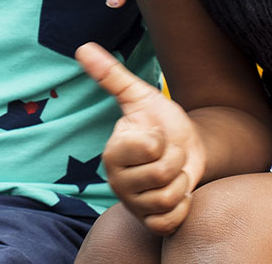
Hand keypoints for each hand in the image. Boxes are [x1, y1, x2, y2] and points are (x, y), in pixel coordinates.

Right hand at [76, 42, 203, 235]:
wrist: (188, 150)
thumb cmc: (162, 122)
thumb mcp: (140, 96)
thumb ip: (111, 75)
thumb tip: (82, 47)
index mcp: (112, 153)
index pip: (147, 149)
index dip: (160, 141)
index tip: (156, 136)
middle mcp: (118, 182)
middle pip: (160, 176)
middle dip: (175, 162)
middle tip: (168, 155)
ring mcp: (134, 204)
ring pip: (166, 199)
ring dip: (181, 184)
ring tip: (174, 174)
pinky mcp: (150, 222)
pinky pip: (169, 222)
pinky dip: (182, 208)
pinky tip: (179, 195)